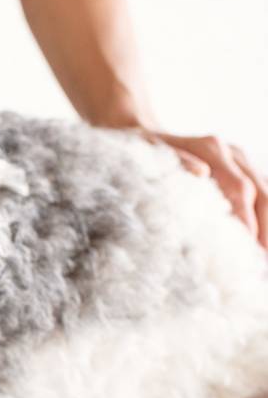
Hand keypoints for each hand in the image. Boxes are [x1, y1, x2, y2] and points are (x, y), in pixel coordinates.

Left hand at [136, 128, 267, 249]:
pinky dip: (264, 218)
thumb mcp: (148, 155)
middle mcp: (231, 152)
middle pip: (260, 193)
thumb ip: (177, 162)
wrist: (144, 134)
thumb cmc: (143, 152)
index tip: (247, 250)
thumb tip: (202, 172)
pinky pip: (262, 194)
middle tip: (260, 263)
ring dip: (267, 227)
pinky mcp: (243, 170)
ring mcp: (240, 160)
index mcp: (211, 149)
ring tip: (263, 260)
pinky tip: (261, 243)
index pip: (238, 188)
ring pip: (266, 194)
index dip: (246, 220)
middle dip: (264, 230)